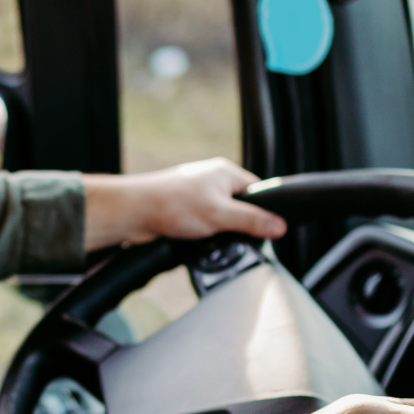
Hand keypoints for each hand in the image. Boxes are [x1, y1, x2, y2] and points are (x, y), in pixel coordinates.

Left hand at [81, 158, 286, 251]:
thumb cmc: (171, 204)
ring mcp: (197, 195)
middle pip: (241, 207)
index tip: (265, 230)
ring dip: (217, 232)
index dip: (264, 212)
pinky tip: (195, 240)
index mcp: (226, 173)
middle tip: (230, 235)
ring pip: (221, 219)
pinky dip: (203, 236)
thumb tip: (279, 226)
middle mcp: (212, 181)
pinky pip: (204, 226)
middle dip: (238, 225)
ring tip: (208, 237)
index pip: (259, 191)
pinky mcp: (184, 210)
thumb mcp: (220, 215)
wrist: (133, 213)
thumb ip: (252, 221)